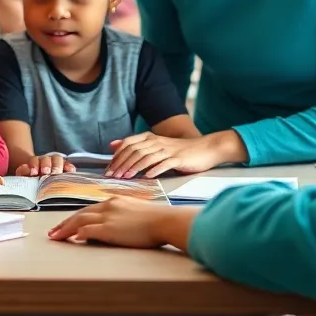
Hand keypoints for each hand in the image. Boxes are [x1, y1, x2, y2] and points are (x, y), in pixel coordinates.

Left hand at [15, 153, 75, 176]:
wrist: (39, 182)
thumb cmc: (31, 181)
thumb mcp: (24, 177)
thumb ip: (23, 172)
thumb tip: (27, 169)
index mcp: (34, 163)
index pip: (34, 160)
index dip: (34, 165)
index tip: (33, 173)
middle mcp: (46, 161)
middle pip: (46, 158)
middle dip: (46, 165)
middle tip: (45, 172)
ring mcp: (56, 165)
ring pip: (57, 159)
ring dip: (56, 166)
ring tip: (56, 174)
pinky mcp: (65, 170)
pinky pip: (69, 166)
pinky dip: (69, 167)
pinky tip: (70, 170)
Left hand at [47, 197, 182, 248]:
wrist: (165, 221)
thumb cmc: (158, 220)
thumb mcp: (138, 213)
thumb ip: (125, 217)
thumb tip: (119, 226)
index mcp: (115, 201)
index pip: (90, 209)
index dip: (77, 217)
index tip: (69, 224)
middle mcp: (108, 206)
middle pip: (80, 213)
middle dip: (65, 223)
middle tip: (54, 231)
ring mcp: (108, 216)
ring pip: (79, 220)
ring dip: (65, 229)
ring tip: (55, 237)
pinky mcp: (109, 228)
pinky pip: (87, 230)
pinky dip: (78, 234)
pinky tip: (72, 240)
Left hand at [105, 131, 244, 178]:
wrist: (207, 148)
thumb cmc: (180, 151)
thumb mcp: (157, 146)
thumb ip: (137, 146)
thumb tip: (113, 145)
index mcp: (150, 138)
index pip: (128, 144)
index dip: (117, 156)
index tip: (109, 169)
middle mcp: (157, 142)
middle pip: (134, 151)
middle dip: (121, 164)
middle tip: (112, 176)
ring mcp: (168, 150)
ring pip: (146, 157)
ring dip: (134, 167)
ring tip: (125, 177)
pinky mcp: (179, 159)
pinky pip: (164, 164)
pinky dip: (154, 170)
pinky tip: (147, 177)